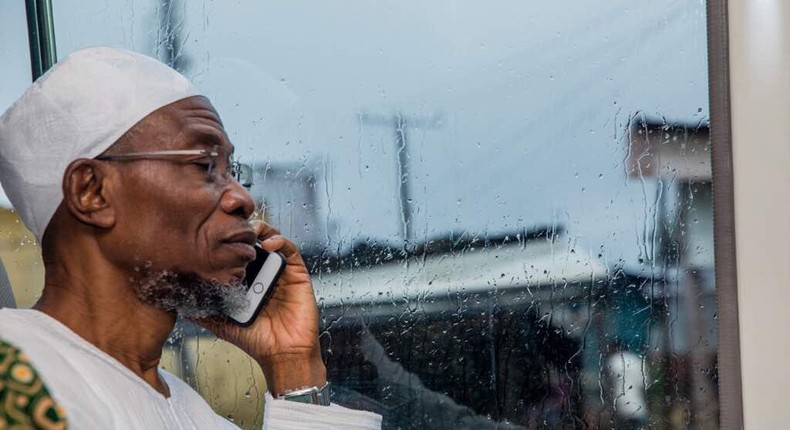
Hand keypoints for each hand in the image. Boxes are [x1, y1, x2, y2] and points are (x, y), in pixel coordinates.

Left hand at [196, 221, 325, 394]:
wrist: (282, 354)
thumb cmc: (256, 339)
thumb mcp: (222, 324)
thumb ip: (204, 311)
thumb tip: (178, 303)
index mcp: (246, 279)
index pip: (235, 251)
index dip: (225, 239)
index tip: (210, 230)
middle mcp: (263, 271)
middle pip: (251, 240)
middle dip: (240, 228)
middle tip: (227, 221)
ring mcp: (280, 269)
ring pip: (270, 237)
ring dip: (259, 228)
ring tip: (247, 229)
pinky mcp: (297, 272)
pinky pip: (290, 249)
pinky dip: (279, 241)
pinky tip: (267, 244)